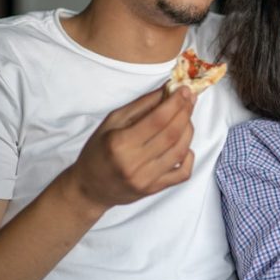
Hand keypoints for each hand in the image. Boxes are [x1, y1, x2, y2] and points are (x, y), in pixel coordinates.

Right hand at [63, 86, 196, 211]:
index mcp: (120, 143)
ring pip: (180, 151)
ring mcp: (146, 179)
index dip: (175, 103)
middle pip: (172, 134)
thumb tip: (167, 90)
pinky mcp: (154, 189)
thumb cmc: (98, 151)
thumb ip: (141, 105)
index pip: (157, 119)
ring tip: (187, 117)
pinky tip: (185, 145)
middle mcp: (134, 163)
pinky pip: (183, 173)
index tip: (184, 90)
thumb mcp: (112, 122)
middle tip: (190, 98)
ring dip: (188, 130)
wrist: (89, 189)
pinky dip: (189, 156)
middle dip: (185, 112)